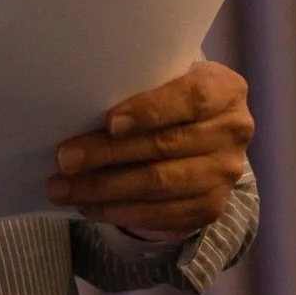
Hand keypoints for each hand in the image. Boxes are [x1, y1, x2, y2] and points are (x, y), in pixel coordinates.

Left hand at [46, 61, 253, 241]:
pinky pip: (160, 215)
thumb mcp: (168, 79)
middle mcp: (234, 132)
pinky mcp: (211, 208)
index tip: (109, 123)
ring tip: (62, 188)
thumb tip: (79, 109)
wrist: (205, 135)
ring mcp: (225, 174)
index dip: (149, 111)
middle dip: (107, 154)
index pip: (190, 99)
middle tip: (65, 159)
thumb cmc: (172, 97)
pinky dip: (118, 212)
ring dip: (104, 189)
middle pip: (165, 146)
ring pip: (158, 184)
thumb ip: (140, 87)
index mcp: (225, 90)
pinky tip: (87, 205)